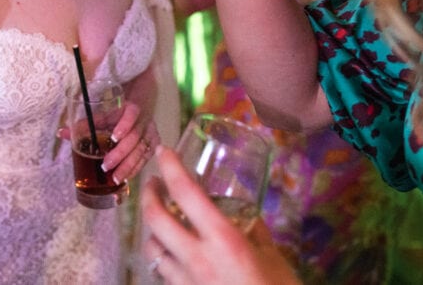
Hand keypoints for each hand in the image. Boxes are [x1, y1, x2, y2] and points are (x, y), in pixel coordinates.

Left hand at [57, 102, 159, 184]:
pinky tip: (126, 178)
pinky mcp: (154, 143)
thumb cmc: (118, 112)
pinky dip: (136, 169)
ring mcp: (151, 133)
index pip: (131, 114)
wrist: (141, 105)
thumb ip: (85, 124)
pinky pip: (146, 158)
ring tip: (115, 179)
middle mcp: (144, 120)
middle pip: (135, 137)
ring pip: (142, 150)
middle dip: (121, 153)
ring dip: (129, 165)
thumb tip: (61, 133)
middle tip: (106, 166)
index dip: (124, 125)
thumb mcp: (103, 114)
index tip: (114, 137)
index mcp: (132, 108)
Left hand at [141, 147, 301, 284]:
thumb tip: (244, 213)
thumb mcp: (274, 257)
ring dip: (151, 230)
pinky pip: (163, 274)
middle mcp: (197, 258)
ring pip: (152, 248)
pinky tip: (171, 256)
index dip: (170, 168)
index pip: (186, 194)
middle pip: (155, 218)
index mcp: (223, 240)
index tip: (163, 151)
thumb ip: (255, 232)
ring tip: (160, 219)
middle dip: (148, 194)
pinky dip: (162, 259)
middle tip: (152, 182)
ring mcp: (186, 282)